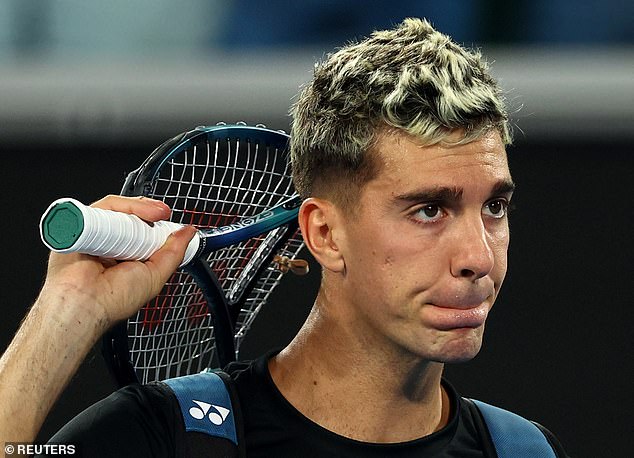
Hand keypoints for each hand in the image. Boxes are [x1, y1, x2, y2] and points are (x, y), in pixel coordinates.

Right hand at [40, 195, 196, 331]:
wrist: (86, 301)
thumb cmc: (113, 299)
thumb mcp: (155, 276)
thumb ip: (174, 253)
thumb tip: (188, 233)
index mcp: (126, 256)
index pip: (145, 230)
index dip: (160, 224)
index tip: (175, 226)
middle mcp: (111, 243)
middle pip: (133, 215)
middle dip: (152, 212)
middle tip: (163, 215)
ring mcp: (95, 233)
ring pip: (120, 208)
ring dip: (140, 208)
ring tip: (155, 215)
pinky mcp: (80, 224)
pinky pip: (103, 207)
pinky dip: (122, 207)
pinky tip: (133, 216)